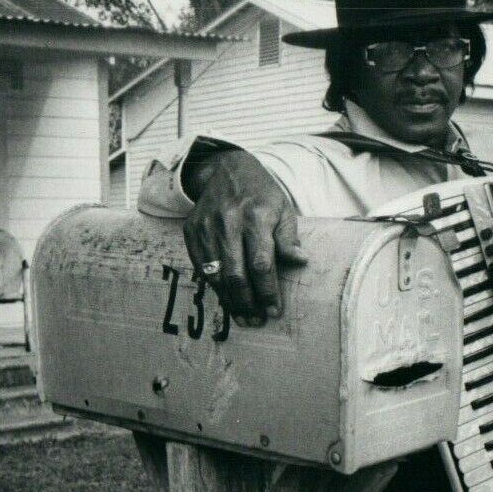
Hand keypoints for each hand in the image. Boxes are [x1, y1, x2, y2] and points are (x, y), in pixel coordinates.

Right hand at [181, 150, 307, 325]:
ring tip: (242, 317)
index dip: (268, 291)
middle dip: (247, 303)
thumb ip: (289, 238)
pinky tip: (226, 298)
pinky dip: (214, 286)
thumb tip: (300, 262)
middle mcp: (228, 223)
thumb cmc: (261, 194)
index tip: (274, 311)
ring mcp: (206, 227)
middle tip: (256, 321)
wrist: (225, 170)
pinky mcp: (192, 231)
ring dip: (230, 300)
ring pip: (216, 275)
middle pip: (237, 274)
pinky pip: (202, 267)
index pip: (262, 264)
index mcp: (256, 217)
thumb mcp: (283, 210)